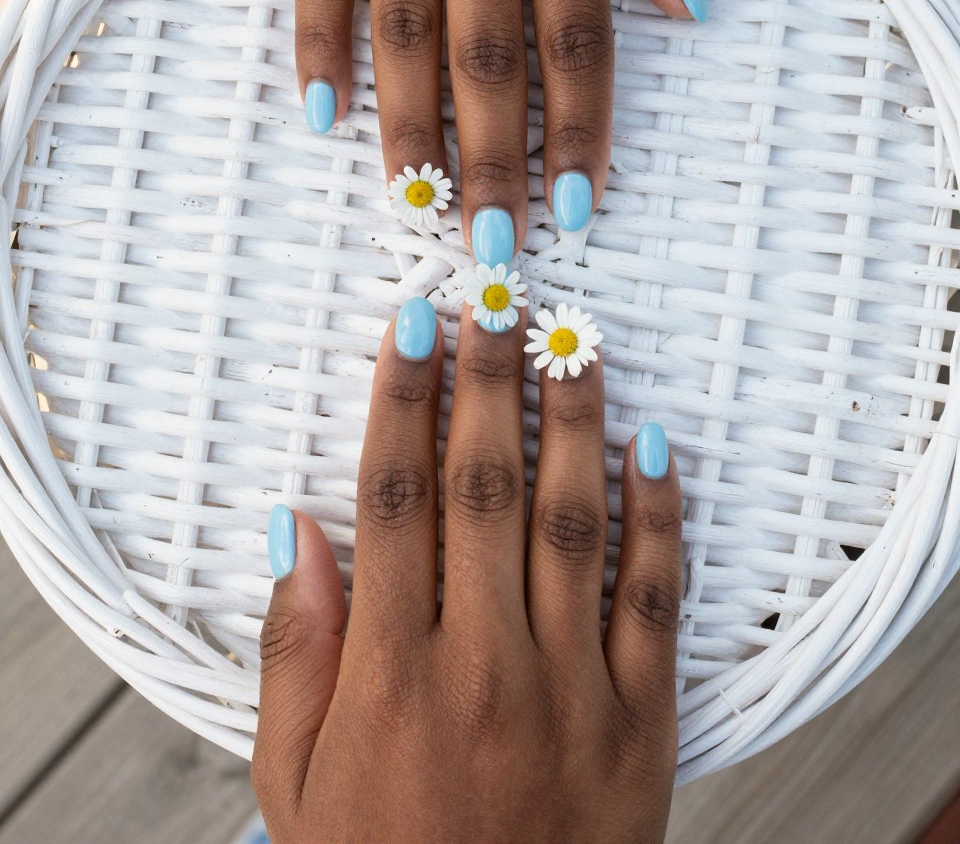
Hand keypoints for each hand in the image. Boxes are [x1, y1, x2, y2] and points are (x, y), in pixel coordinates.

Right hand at [252, 299, 682, 842]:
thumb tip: (296, 530)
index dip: (400, 396)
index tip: (410, 324)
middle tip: (493, 298)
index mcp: (389, 671)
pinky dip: (659, 516)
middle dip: (486, 377)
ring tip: (570, 341)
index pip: (393, 496)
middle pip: (484, 485)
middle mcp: (482, 662)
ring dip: (572, 419)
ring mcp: (572, 689)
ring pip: (573, 521)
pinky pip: (655, 598)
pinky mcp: (643, 720)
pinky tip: (653, 447)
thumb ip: (293, 651)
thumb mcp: (292, 781)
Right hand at [296, 0, 704, 257]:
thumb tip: (682, 5)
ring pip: (397, 26)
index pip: (574, 35)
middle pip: (483, 55)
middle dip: (492, 158)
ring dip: (407, 125)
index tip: (578, 203)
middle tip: (492, 241)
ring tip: (412, 200)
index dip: (579, 130)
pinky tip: (322, 112)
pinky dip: (318, 42)